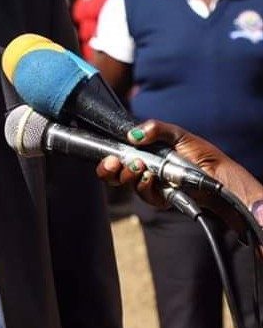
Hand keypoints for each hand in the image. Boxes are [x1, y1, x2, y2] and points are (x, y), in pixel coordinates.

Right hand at [96, 119, 262, 227]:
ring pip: (128, 185)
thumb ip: (154, 128)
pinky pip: (145, 196)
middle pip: (114, 175)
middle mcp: (143, 170)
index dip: (107, 160)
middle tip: (114, 163)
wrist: (219, 175)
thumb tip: (132, 135)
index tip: (108, 156)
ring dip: (129, 176)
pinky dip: (145, 187)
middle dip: (109, 170)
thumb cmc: (200, 153)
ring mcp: (151, 186)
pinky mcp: (161, 199)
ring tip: (139, 167)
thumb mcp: (176, 134)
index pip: (116, 158)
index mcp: (142, 154)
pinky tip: (151, 178)